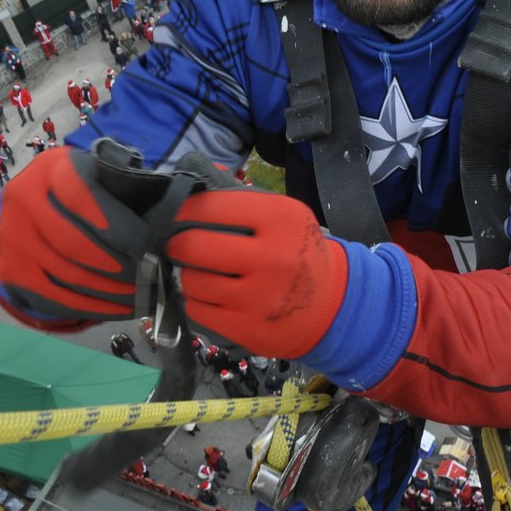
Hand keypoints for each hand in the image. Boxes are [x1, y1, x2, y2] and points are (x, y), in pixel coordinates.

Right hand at [0, 146, 152, 320]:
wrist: (32, 210)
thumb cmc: (85, 192)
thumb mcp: (99, 176)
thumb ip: (122, 188)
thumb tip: (164, 223)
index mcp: (51, 168)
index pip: (83, 196)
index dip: (118, 225)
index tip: (151, 245)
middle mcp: (22, 199)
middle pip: (75, 242)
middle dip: (120, 264)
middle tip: (154, 276)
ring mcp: (11, 237)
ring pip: (68, 274)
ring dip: (112, 291)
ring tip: (146, 295)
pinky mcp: (11, 271)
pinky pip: (57, 298)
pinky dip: (94, 307)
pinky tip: (123, 309)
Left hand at [165, 190, 347, 358]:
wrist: (332, 304)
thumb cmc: (300, 253)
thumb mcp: (286, 217)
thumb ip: (244, 199)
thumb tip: (197, 180)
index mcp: (282, 220)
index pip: (212, 207)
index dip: (186, 209)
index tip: (178, 212)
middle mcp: (272, 258)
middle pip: (193, 246)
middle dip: (178, 243)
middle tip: (180, 243)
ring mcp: (258, 298)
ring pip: (192, 281)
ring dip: (191, 274)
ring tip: (205, 272)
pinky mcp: (247, 329)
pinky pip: (197, 310)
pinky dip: (198, 301)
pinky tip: (214, 296)